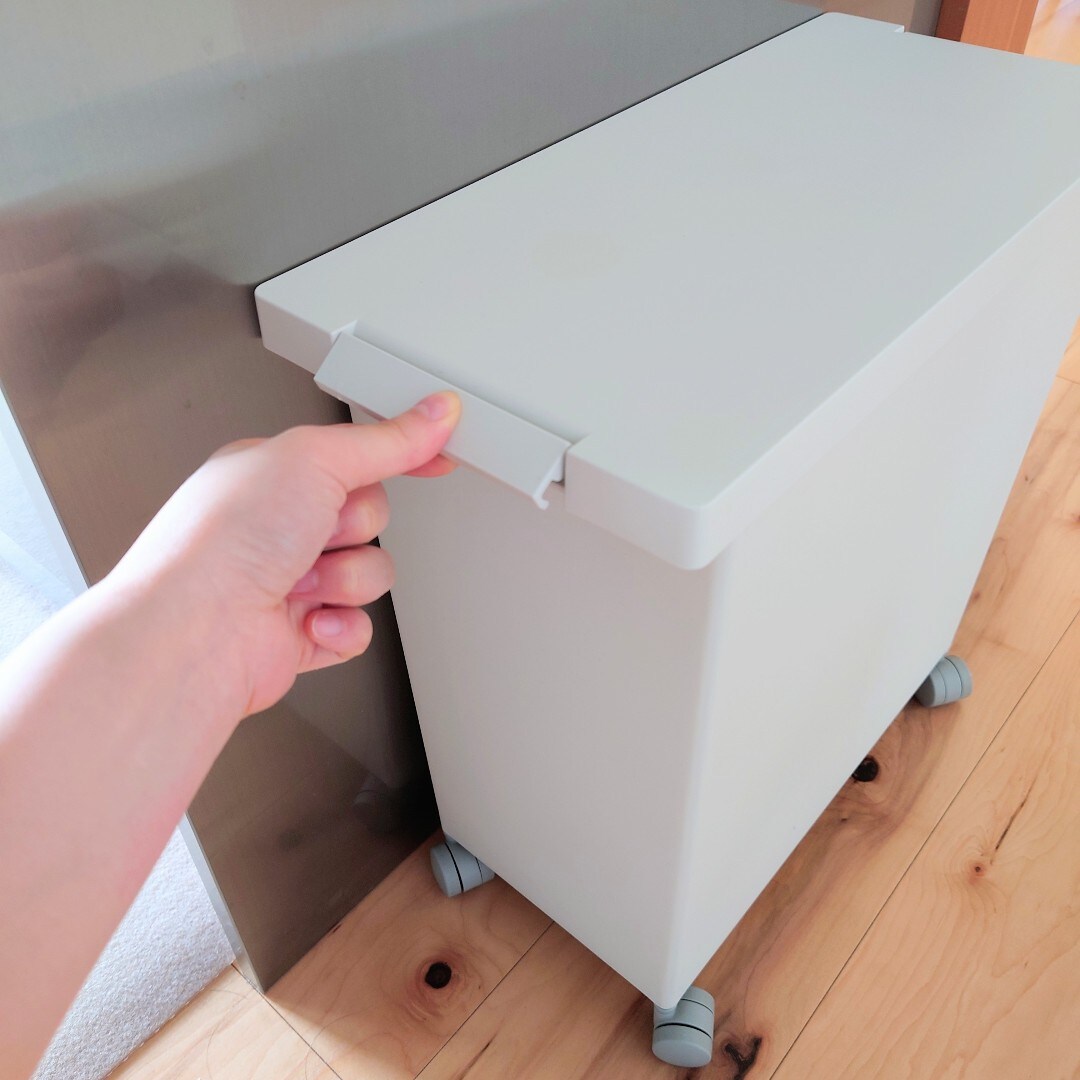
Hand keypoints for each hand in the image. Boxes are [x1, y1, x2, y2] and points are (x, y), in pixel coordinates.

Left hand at [106, 392, 460, 719]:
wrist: (193, 633)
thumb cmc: (222, 542)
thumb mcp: (313, 460)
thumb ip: (385, 440)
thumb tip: (434, 414)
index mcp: (272, 474)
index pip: (354, 454)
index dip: (400, 454)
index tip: (439, 455)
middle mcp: (277, 526)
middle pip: (370, 516)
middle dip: (354, 527)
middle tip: (317, 531)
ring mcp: (288, 582)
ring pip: (369, 573)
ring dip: (345, 579)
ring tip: (299, 582)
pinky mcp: (300, 633)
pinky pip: (359, 626)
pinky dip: (341, 626)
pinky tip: (308, 620)